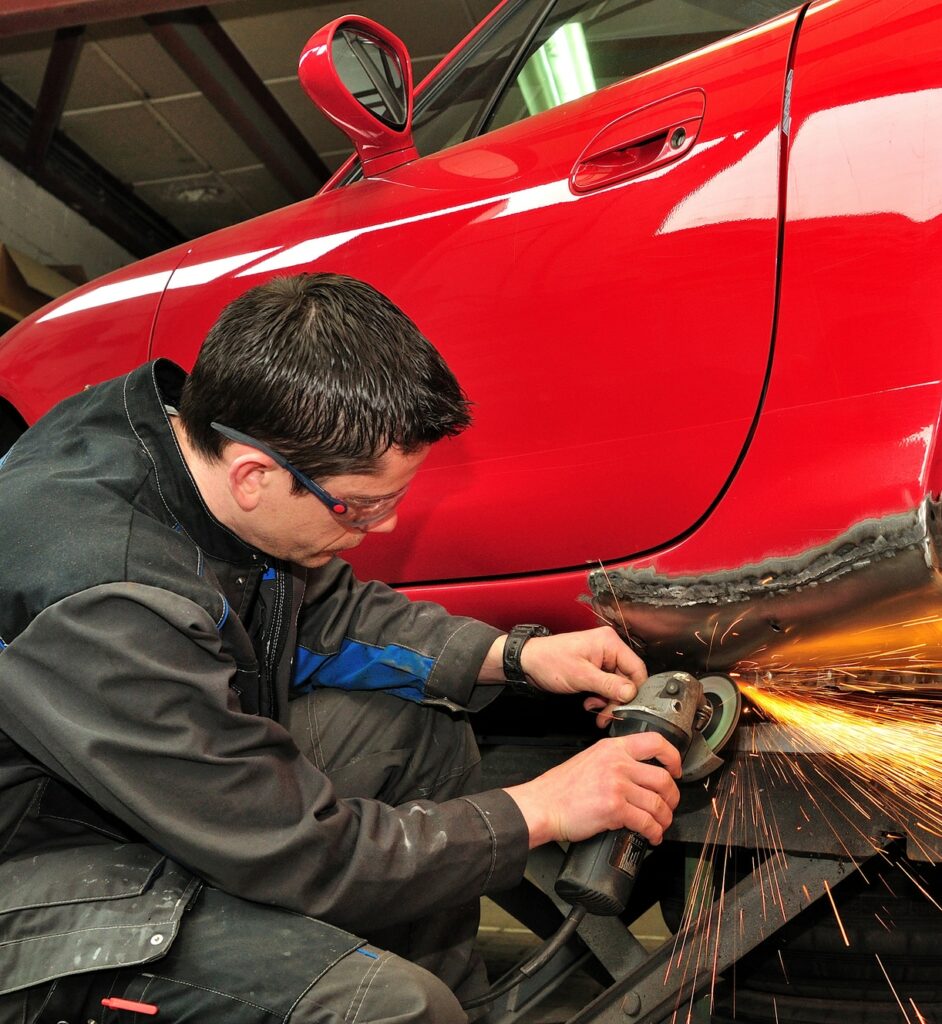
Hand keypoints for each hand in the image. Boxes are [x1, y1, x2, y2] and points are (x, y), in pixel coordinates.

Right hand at [503, 732, 681, 847]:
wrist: (543, 805)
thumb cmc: (562, 787)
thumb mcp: (590, 759)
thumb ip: (614, 760)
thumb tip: (640, 773)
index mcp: (612, 747)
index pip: (655, 741)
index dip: (673, 757)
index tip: (675, 769)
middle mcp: (617, 762)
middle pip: (663, 778)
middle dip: (672, 797)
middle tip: (669, 805)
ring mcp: (616, 785)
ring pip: (658, 803)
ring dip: (664, 819)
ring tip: (660, 825)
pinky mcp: (614, 808)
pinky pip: (646, 822)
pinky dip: (654, 832)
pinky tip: (651, 836)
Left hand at [518, 626, 646, 706]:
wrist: (528, 662)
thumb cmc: (549, 661)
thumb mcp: (581, 676)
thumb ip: (608, 685)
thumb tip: (631, 692)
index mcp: (610, 643)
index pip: (637, 668)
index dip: (634, 690)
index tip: (626, 707)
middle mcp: (609, 649)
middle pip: (627, 680)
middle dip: (617, 700)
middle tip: (607, 715)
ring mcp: (602, 659)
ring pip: (617, 686)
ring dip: (607, 701)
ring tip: (595, 711)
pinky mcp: (594, 669)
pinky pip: (606, 686)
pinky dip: (600, 697)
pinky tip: (590, 703)